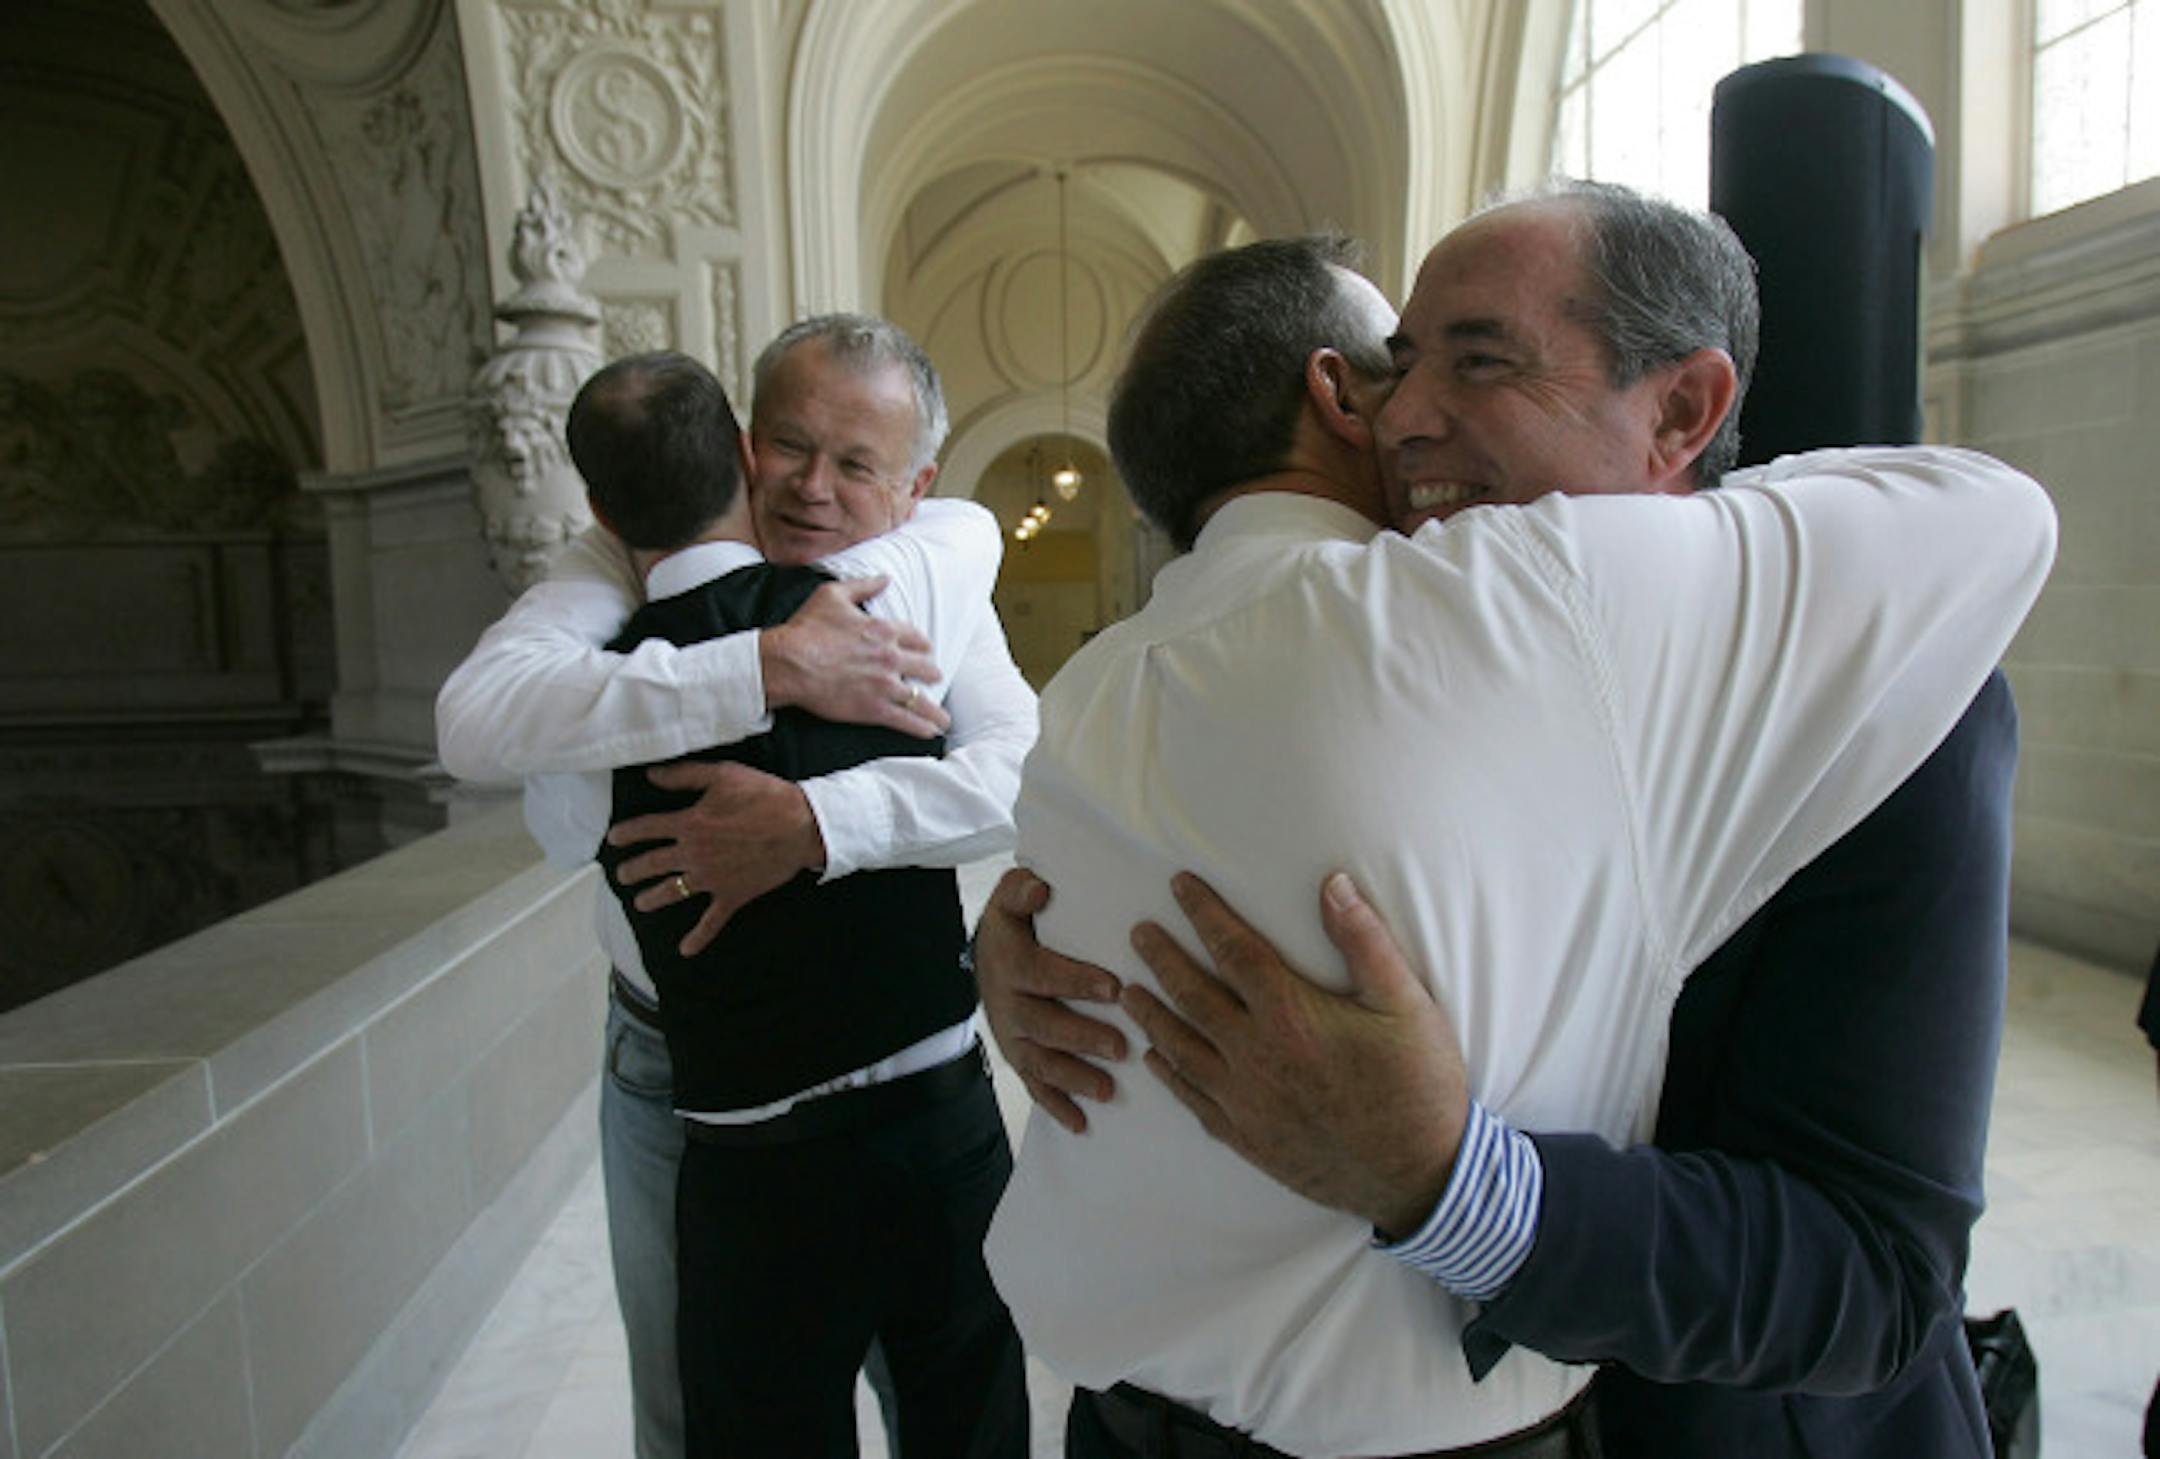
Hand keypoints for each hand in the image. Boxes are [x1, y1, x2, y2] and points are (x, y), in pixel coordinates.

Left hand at [605, 761, 826, 956]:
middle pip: (652, 864)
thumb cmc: (764, 797)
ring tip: (639, 903)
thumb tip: (652, 775)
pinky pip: (711, 922)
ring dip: (651, 899)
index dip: (625, 833)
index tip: (612, 839)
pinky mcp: (731, 895)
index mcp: (689, 824)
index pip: (646, 829)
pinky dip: (698, 938)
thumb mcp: (724, 775)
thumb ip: (685, 776)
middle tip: (622, 875)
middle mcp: (694, 854)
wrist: (802, 827)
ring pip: (672, 892)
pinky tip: (685, 950)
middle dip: (632, 870)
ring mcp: (711, 879)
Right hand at [760, 577, 949, 736]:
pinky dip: (921, 727)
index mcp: (883, 630)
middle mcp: (890, 657)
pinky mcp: (874, 708)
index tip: (925, 650)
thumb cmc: (806, 628)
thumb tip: (884, 578)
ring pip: (920, 698)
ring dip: (934, 710)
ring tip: (943, 720)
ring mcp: (884, 685)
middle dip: (931, 673)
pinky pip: (906, 719)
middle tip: (934, 678)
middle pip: (924, 667)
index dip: (922, 645)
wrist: (790, 662)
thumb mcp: (833, 595)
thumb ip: (863, 585)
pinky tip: (930, 731)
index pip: (914, 637)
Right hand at [974, 867, 1127, 1132]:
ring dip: (1072, 1077)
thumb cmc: (1016, 924)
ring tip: (1106, 1089)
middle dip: (1081, 1037)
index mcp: (1009, 962)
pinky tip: (1081, 1124)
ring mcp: (1011, 1036)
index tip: (1113, 987)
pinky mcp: (1019, 1057)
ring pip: (1039, 1062)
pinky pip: (1034, 1086)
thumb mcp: (1011, 897)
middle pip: (1042, 1025)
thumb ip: (1021, 889)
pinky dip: (1055, 1106)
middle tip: (1120, 1046)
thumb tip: (1038, 889)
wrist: (987, 955)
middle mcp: (1005, 1004)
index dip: (1075, 981)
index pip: (1042, 973)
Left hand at [1122, 870, 1470, 1236]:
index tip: (1179, 886)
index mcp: (1290, 1014)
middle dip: (1161, 959)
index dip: (1203, 913)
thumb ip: (1364, 940)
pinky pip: (1192, 1100)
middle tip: (1138, 934)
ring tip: (1129, 992)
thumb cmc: (1418, 1084)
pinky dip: (1168, 1075)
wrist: (1419, 1176)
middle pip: (1192, 996)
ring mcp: (1245, 1101)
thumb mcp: (1405, 1003)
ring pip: (1180, 1049)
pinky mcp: (1247, 1139)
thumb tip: (1332, 884)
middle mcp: (1255, 1055)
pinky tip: (1155, 1059)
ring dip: (1151, 1015)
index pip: (1233, 950)